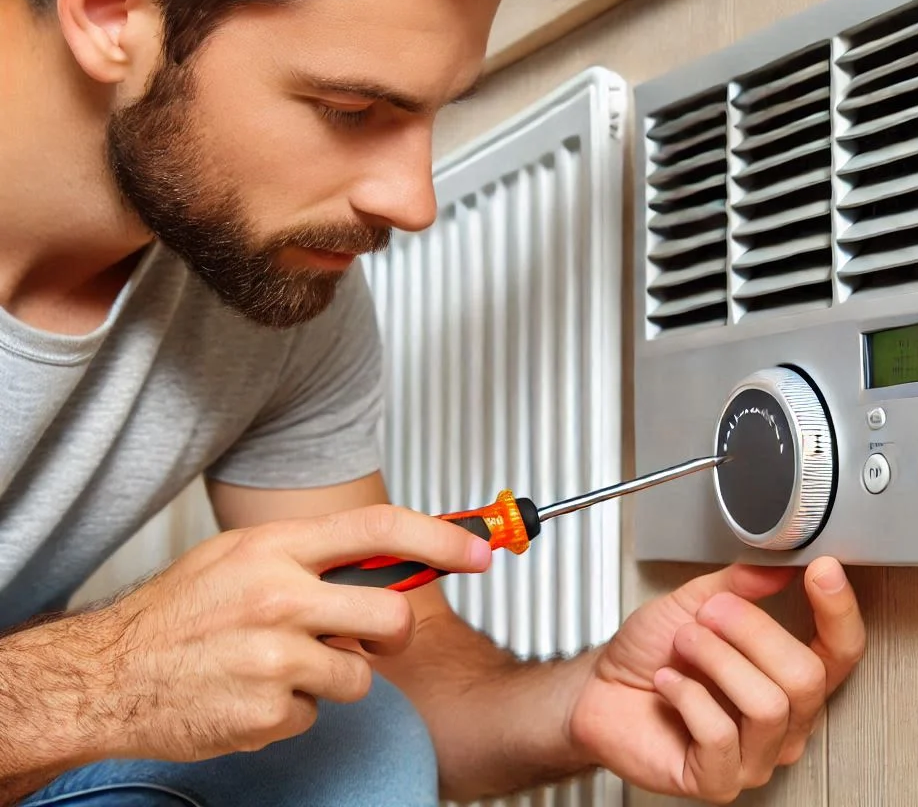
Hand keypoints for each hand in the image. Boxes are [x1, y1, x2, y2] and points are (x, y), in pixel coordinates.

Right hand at [80, 505, 490, 761]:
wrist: (110, 676)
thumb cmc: (177, 613)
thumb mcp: (241, 556)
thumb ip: (310, 555)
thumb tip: (381, 562)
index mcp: (277, 549)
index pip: (380, 529)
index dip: (441, 538)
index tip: (480, 549)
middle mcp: (281, 597)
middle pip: (390, 616)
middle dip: (389, 632)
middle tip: (358, 634)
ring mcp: (275, 658)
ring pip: (358, 675)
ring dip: (331, 676)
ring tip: (277, 664)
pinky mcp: (268, 712)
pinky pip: (315, 713)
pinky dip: (294, 709)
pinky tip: (253, 693)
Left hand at [568, 557, 863, 802]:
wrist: (601, 687)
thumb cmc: (651, 651)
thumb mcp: (694, 602)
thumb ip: (738, 584)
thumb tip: (778, 565)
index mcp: (788, 676)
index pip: (841, 651)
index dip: (839, 610)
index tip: (821, 569)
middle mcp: (784, 721)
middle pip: (806, 677)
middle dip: (750, 631)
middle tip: (708, 613)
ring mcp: (755, 756)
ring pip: (767, 704)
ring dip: (715, 659)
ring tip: (684, 645)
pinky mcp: (718, 780)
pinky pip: (719, 733)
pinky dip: (685, 694)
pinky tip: (669, 682)